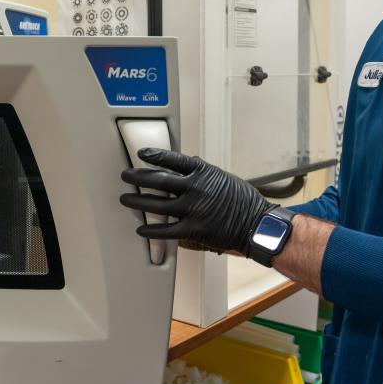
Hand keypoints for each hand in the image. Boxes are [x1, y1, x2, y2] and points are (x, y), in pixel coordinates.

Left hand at [119, 148, 275, 256]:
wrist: (256, 224)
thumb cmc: (243, 200)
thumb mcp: (224, 178)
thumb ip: (203, 172)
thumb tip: (189, 162)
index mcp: (203, 172)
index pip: (172, 160)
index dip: (154, 155)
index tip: (142, 154)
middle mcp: (194, 188)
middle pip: (158, 180)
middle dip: (137, 177)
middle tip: (125, 176)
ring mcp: (192, 209)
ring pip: (156, 204)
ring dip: (137, 201)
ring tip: (125, 199)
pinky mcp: (192, 230)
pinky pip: (165, 230)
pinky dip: (151, 229)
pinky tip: (141, 228)